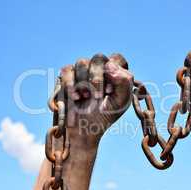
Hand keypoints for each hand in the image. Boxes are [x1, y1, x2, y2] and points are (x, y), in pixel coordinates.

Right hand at [29, 53, 132, 189]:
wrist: (84, 130)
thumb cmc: (105, 116)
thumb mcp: (121, 102)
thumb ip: (124, 82)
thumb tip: (110, 65)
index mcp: (115, 73)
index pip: (117, 58)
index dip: (115, 71)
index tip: (111, 90)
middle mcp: (99, 68)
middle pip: (98, 57)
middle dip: (97, 77)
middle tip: (98, 96)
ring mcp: (82, 71)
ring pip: (82, 62)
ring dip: (84, 82)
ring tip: (86, 98)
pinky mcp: (66, 77)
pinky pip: (66, 71)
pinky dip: (71, 85)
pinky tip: (76, 98)